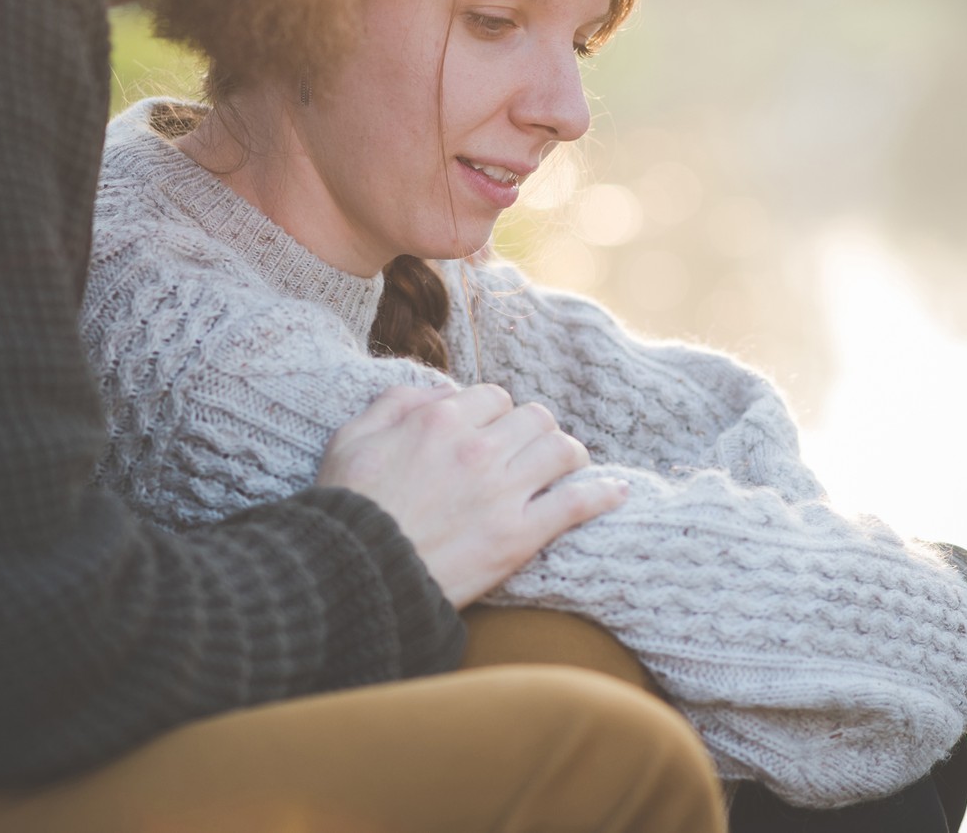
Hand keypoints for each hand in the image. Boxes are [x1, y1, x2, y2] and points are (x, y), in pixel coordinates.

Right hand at [315, 381, 627, 606]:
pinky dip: (603, 494)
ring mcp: (501, 492)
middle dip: (533, 431)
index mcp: (439, 420)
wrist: (354, 575)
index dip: (495, 414)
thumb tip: (439, 392)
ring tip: (566, 467)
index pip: (494, 397)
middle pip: (534, 418)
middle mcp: (477, 447)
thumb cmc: (348, 508)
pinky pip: (576, 504)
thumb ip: (395, 402)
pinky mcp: (518, 536)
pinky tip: (618, 492)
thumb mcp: (351, 437)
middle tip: (528, 452)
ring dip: (567, 455)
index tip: (492, 434)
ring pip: (561, 450)